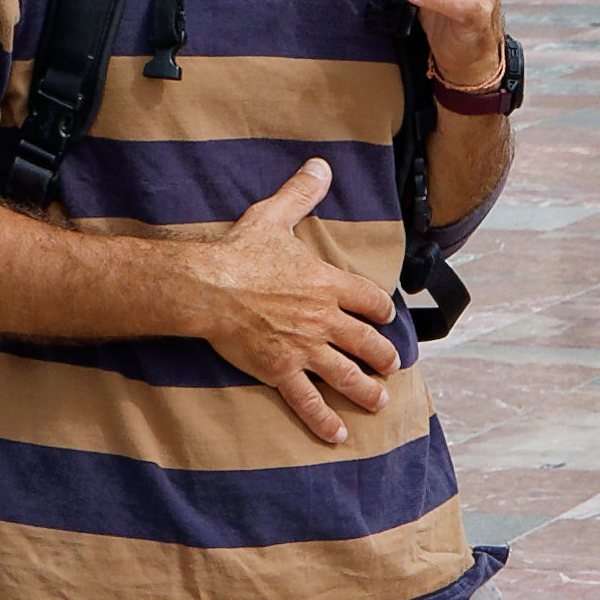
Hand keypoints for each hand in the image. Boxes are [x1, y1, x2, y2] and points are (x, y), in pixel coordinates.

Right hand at [193, 157, 406, 443]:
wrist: (208, 286)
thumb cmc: (239, 252)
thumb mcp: (274, 217)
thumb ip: (301, 193)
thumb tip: (320, 165)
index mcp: (326, 283)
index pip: (369, 301)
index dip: (380, 311)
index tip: (386, 320)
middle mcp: (323, 318)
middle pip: (366, 342)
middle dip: (383, 356)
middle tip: (391, 366)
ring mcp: (304, 347)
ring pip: (346, 374)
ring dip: (366, 390)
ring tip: (379, 400)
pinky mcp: (280, 370)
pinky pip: (307, 400)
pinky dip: (323, 419)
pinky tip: (338, 435)